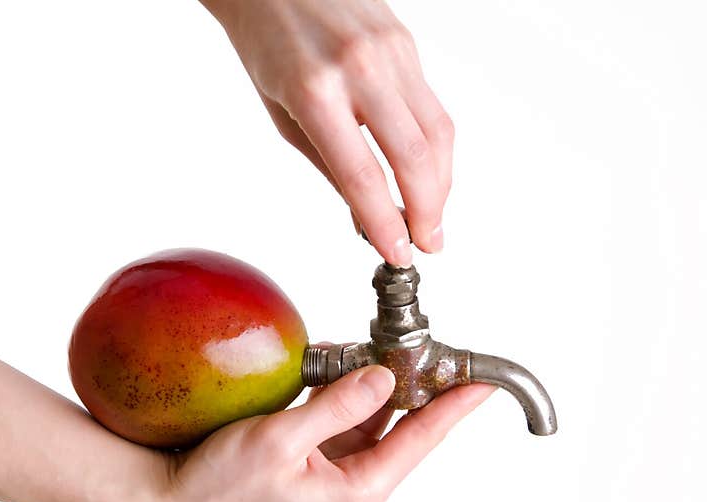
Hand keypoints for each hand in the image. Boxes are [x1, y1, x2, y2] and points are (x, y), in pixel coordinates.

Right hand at [158, 366, 493, 501]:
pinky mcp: (313, 454)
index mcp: (358, 487)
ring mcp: (333, 467)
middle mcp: (354, 480)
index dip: (454, 406)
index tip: (482, 380)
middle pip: (402, 424)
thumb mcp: (281, 440)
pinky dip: (342, 386)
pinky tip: (336, 362)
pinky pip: (341, 414)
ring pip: (371, 415)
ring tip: (376, 345)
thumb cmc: (222, 487)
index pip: (421, 438)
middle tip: (428, 344)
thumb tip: (382, 376)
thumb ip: (338, 405)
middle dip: (413, 381)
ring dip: (372, 380)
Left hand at [202, 0, 453, 266]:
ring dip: (440, 184)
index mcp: (315, 91)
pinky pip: (433, 106)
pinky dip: (435, 150)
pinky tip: (428, 173)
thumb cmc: (265, 42)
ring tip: (431, 217)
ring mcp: (390, 50)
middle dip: (427, 211)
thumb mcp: (282, 112)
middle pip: (414, 157)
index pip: (363, 176)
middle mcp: (359, 68)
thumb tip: (366, 211)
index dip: (386, 224)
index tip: (398, 254)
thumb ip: (329, 163)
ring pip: (437, 132)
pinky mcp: (407, 43)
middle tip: (428, 244)